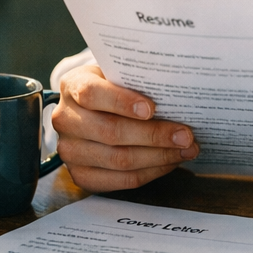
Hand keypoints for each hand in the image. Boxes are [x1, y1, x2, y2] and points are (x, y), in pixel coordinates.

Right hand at [52, 65, 198, 191]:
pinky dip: (150, 172)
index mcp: (73, 85)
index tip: (152, 109)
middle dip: (154, 135)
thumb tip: (177, 90)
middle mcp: (65, 119)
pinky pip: (120, 180)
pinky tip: (170, 162)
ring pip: (118, 160)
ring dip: (158, 157)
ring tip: (186, 149)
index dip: (121, 102)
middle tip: (186, 135)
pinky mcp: (80, 175)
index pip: (91, 94)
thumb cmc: (116, 86)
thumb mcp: (120, 72)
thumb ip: (138, 78)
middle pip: (110, 132)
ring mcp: (70, 151)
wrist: (94, 108)